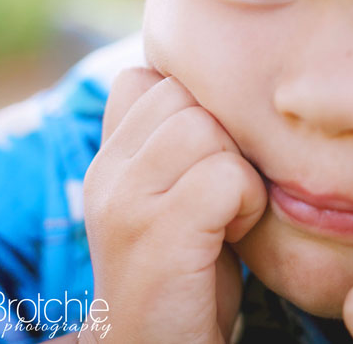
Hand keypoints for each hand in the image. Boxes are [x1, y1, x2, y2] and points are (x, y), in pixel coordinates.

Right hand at [80, 68, 267, 342]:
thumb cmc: (185, 274)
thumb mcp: (168, 197)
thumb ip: (173, 143)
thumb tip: (221, 82)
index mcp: (109, 159)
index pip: (145, 77)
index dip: (189, 106)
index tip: (205, 157)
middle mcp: (106, 172)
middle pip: (183, 93)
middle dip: (221, 135)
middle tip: (221, 192)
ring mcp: (124, 201)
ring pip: (205, 127)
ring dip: (236, 169)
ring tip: (225, 215)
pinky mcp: (156, 233)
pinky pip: (224, 175)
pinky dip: (245, 203)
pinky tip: (231, 236)